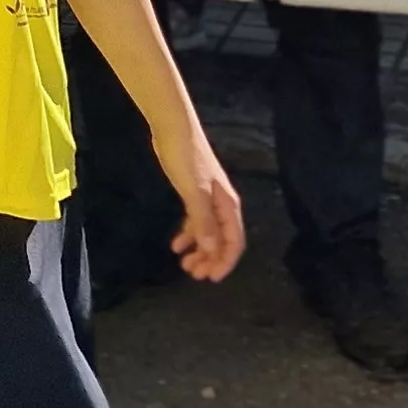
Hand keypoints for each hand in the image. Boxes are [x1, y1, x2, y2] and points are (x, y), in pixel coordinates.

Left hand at [154, 123, 245, 281]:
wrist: (174, 129)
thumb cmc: (185, 157)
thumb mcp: (193, 191)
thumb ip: (202, 220)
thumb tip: (211, 248)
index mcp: (227, 205)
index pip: (234, 241)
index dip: (225, 261)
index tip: (211, 278)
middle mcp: (222, 204)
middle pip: (222, 240)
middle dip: (211, 259)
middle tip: (193, 275)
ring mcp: (208, 199)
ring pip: (208, 232)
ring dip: (199, 250)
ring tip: (184, 265)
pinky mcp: (194, 193)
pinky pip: (196, 221)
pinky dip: (188, 234)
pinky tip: (176, 245)